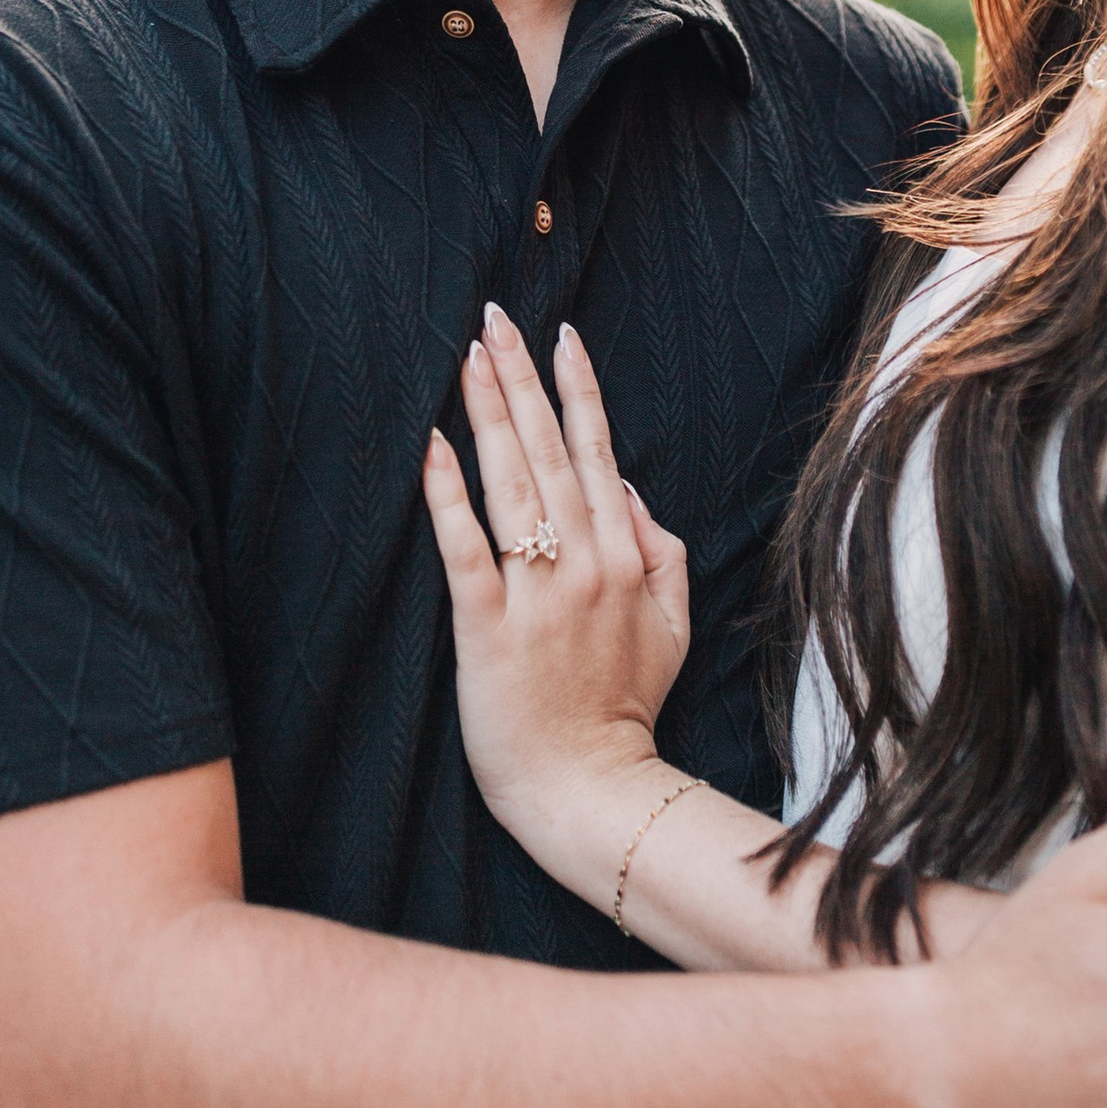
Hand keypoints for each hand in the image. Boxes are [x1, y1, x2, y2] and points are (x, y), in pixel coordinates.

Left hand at [425, 306, 690, 895]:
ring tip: (467, 359)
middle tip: (494, 319)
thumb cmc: (625, 710)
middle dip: (520, 379)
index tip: (560, 335)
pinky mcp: (487, 628)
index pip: (599, 452)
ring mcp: (537, 595)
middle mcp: (584, 564)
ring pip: (511, 485)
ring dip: (487, 415)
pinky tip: (433, 447)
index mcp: (626, 558)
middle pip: (550, 452)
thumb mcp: (673, 628)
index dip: (578, 390)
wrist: (590, 789)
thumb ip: (663, 553)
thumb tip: (627, 488)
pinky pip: (466, 548)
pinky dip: (448, 495)